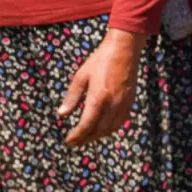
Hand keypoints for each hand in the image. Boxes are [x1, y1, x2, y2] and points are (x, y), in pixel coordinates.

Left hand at [58, 28, 146, 147]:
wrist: (124, 49)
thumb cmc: (100, 60)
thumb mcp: (81, 76)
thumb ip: (72, 97)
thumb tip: (62, 114)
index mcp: (98, 98)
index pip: (86, 125)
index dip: (77, 136)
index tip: (69, 141)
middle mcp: (112, 104)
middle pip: (98, 130)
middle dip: (86, 139)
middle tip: (75, 143)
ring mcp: (123, 103)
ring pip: (111, 128)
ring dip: (98, 136)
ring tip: (87, 137)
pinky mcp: (130, 101)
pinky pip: (120, 121)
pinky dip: (110, 128)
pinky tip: (103, 128)